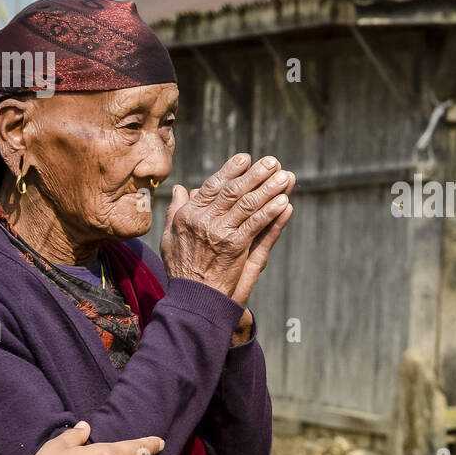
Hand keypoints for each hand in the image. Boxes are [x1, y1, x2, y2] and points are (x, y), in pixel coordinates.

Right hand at [159, 153, 293, 299]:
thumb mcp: (170, 236)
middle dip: (255, 174)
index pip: (213, 186)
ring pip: (248, 204)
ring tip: (285, 176)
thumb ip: (177, 210)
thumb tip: (183, 188)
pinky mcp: (235, 247)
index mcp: (188, 215)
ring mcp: (220, 233)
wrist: (191, 297)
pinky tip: (284, 202)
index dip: (230, 170)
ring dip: (268, 189)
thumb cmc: (181, 268)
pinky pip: (256, 225)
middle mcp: (204, 220)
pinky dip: (271, 212)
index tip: (245, 157)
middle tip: (272, 161)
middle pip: (234, 191)